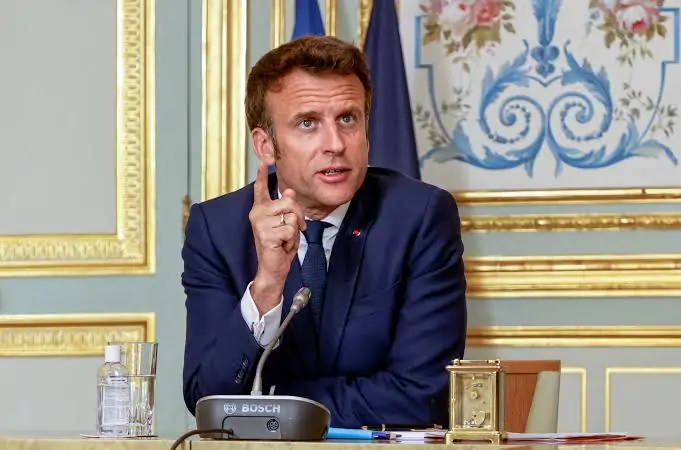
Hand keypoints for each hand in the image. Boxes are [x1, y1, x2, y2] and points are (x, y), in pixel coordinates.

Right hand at [248, 161, 306, 313]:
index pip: (262, 188)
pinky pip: (290, 229)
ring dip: (294, 229)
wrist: (274, 267)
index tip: (265, 159)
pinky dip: (291, 239)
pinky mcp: (265, 234)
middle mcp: (257, 213)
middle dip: (297, 216)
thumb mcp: (286, 223)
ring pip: (291, 216)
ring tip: (285, 239)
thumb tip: (290, 192)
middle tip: (292, 229)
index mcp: (261, 209)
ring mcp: (260, 223)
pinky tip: (282, 245)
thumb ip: (287, 207)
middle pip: (289, 202)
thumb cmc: (279, 245)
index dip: (263, 173)